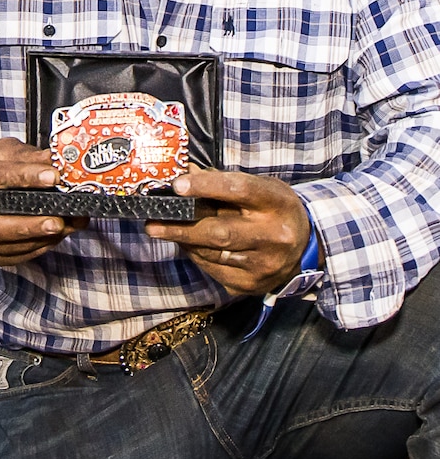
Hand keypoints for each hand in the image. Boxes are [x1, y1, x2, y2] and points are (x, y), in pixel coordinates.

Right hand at [0, 138, 86, 266]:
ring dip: (40, 238)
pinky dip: (36, 249)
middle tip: (59, 221)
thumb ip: (20, 155)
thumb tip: (53, 160)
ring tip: (69, 226)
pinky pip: (11, 257)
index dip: (23, 176)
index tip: (52, 175)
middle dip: (29, 225)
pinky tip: (54, 237)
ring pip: (5, 247)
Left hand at [145, 167, 315, 296]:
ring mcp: (264, 264)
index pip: (237, 189)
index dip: (205, 186)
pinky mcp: (253, 284)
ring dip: (184, 241)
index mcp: (275, 202)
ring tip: (165, 230)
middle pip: (219, 232)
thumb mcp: (258, 187)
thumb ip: (221, 181)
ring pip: (212, 254)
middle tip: (152, 223)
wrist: (306, 245)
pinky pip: (213, 270)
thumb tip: (182, 173)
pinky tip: (190, 245)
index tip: (177, 185)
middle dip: (181, 227)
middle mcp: (274, 235)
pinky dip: (197, 256)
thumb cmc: (273, 208)